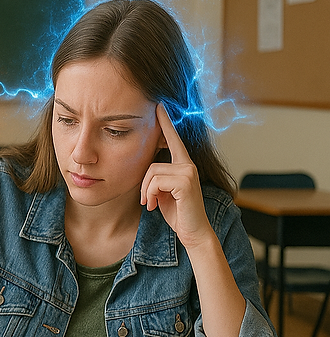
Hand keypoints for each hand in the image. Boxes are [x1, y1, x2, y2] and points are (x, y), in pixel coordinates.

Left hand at [140, 104, 212, 248]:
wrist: (192, 232)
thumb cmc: (176, 212)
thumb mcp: (163, 190)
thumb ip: (158, 176)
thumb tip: (147, 169)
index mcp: (183, 164)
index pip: (172, 139)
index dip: (165, 122)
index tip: (159, 105)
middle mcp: (187, 164)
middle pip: (150, 163)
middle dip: (144, 184)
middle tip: (147, 200)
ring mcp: (188, 171)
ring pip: (151, 173)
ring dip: (146, 191)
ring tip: (152, 203)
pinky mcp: (185, 181)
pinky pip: (155, 182)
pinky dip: (150, 195)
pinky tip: (155, 205)